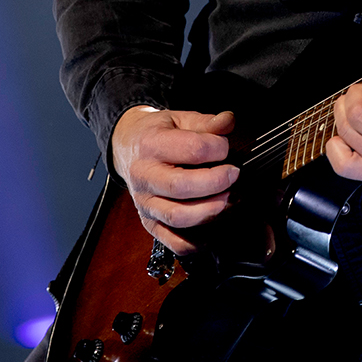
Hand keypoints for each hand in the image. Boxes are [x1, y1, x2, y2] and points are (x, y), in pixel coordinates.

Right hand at [111, 106, 238, 254]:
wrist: (128, 147)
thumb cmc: (157, 134)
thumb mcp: (179, 119)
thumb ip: (206, 122)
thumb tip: (228, 122)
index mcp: (151, 144)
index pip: (192, 149)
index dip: (218, 148)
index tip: (226, 148)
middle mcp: (144, 175)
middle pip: (181, 186)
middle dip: (216, 182)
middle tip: (233, 175)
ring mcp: (144, 203)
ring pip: (178, 216)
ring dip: (209, 211)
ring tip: (227, 199)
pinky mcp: (149, 223)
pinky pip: (172, 241)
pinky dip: (196, 242)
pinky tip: (212, 227)